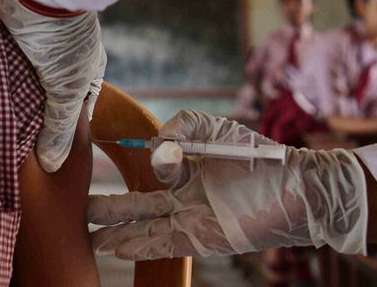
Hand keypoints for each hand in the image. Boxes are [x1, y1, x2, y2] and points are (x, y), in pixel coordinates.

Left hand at [0, 0, 106, 171]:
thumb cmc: (63, 43)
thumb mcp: (66, 90)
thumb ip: (60, 128)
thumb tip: (52, 165)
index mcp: (89, 71)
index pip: (80, 109)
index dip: (66, 130)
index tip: (48, 152)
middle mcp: (68, 60)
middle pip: (52, 96)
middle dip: (37, 117)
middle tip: (18, 146)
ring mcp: (43, 49)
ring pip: (29, 83)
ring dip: (17, 99)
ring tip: (0, 128)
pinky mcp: (18, 40)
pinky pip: (11, 67)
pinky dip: (3, 82)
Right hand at [88, 110, 367, 259]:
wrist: (297, 188)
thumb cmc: (261, 157)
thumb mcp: (216, 129)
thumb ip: (181, 127)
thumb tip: (154, 151)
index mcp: (189, 169)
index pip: (154, 168)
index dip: (152, 159)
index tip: (151, 151)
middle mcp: (185, 197)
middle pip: (137, 204)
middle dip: (108, 208)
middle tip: (79, 209)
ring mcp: (191, 219)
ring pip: (144, 226)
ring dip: (116, 231)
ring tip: (88, 235)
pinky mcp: (201, 239)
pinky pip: (163, 243)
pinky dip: (139, 246)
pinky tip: (116, 248)